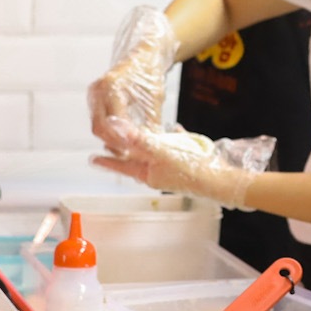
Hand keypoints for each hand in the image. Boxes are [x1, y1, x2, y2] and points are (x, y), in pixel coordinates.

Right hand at [87, 7, 179, 152]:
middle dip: (115, 144)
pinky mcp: (94, 98)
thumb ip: (150, 123)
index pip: (114, 122)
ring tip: (129, 152)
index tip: (137, 152)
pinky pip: (98, 120)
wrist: (143, 55)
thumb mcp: (155, 99)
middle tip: (132, 156)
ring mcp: (93, 94)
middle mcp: (98, 89)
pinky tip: (124, 141)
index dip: (124, 140)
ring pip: (97, 126)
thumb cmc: (151, 75)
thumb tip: (151, 148)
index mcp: (112, 86)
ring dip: (111, 140)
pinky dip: (110, 132)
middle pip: (100, 128)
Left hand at [91, 130, 258, 209]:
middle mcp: (156, 174)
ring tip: (137, 138)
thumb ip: (137, 139)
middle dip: (123, 153)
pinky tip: (175, 129)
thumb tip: (115, 129)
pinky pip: (173, 151)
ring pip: (153, 156)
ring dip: (144, 147)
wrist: (218, 181)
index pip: (121, 165)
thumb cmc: (189, 169)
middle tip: (108, 147)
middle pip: (135, 161)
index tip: (92, 159)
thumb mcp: (159, 151)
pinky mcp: (184, 165)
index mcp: (147, 173)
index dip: (107, 160)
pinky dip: (171, 141)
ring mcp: (170, 171)